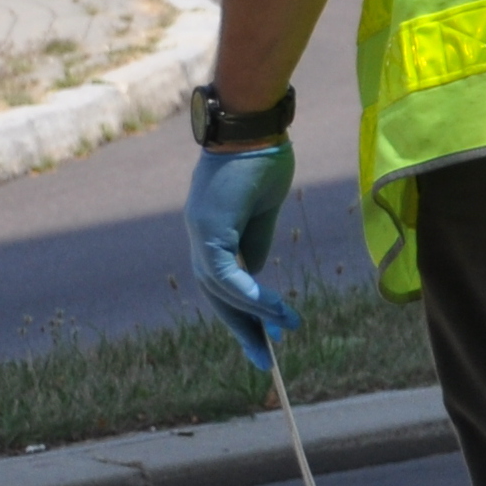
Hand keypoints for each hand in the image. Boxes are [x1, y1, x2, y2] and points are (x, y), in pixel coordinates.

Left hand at [187, 140, 297, 368]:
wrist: (253, 126)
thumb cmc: (262, 157)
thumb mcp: (262, 210)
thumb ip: (254, 243)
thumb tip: (255, 277)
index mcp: (210, 231)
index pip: (222, 282)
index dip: (242, 312)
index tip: (263, 336)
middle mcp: (198, 235)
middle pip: (216, 294)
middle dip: (242, 327)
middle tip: (263, 359)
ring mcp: (200, 233)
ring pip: (222, 290)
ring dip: (256, 313)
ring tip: (287, 328)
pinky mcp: (210, 230)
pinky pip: (229, 275)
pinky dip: (252, 295)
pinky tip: (274, 310)